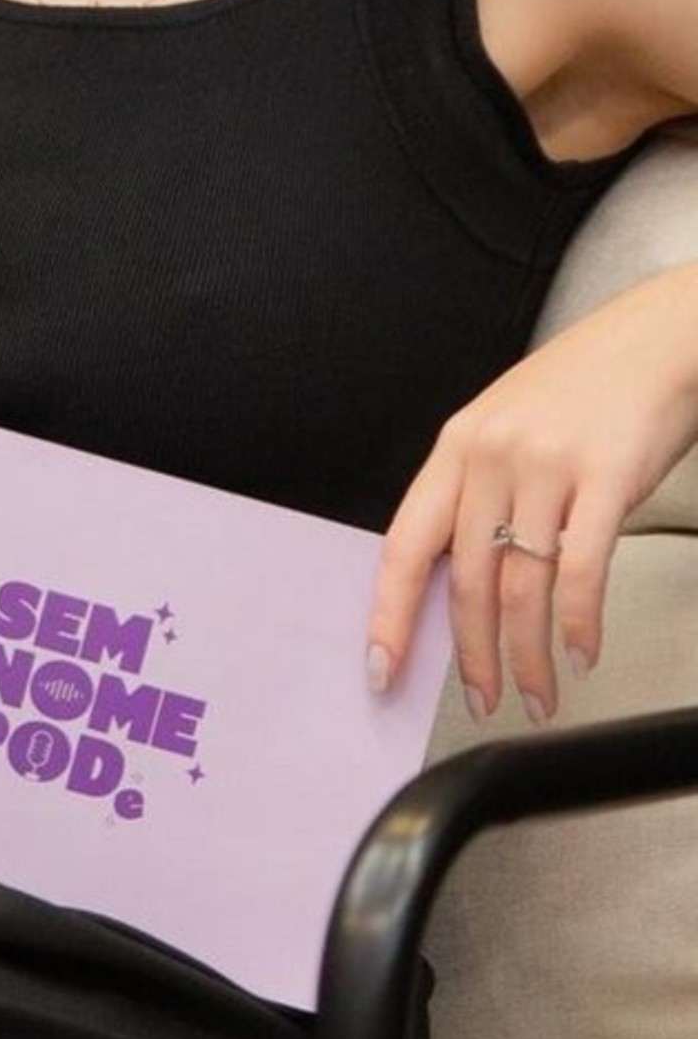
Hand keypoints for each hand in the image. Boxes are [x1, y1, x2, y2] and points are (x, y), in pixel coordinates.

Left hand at [367, 269, 697, 723]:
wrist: (658, 339)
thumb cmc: (587, 386)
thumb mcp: (509, 427)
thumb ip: (480, 492)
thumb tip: (458, 582)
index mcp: (458, 445)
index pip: (404, 544)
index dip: (389, 615)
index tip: (382, 669)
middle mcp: (493, 455)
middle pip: (466, 579)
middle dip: (473, 656)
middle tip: (483, 699)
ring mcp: (548, 466)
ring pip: (522, 587)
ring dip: (529, 656)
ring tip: (538, 693)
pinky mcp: (606, 477)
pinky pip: (581, 571)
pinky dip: (579, 624)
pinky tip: (582, 652)